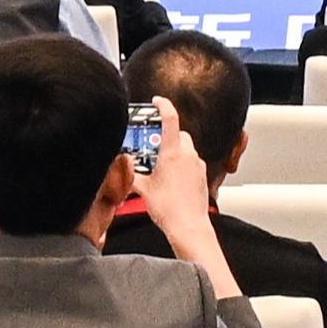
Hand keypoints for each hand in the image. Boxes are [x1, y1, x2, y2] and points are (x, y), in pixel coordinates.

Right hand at [130, 116, 225, 253]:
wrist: (189, 226)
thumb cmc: (169, 209)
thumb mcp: (143, 189)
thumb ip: (132, 174)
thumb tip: (123, 168)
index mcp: (172, 153)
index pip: (170, 118)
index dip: (163, 105)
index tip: (157, 101)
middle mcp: (188, 155)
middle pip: (178, 134)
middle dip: (166, 136)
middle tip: (152, 146)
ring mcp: (198, 165)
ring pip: (186, 148)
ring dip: (174, 151)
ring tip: (160, 166)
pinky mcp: (203, 176)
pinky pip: (192, 162)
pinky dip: (182, 164)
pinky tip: (172, 178)